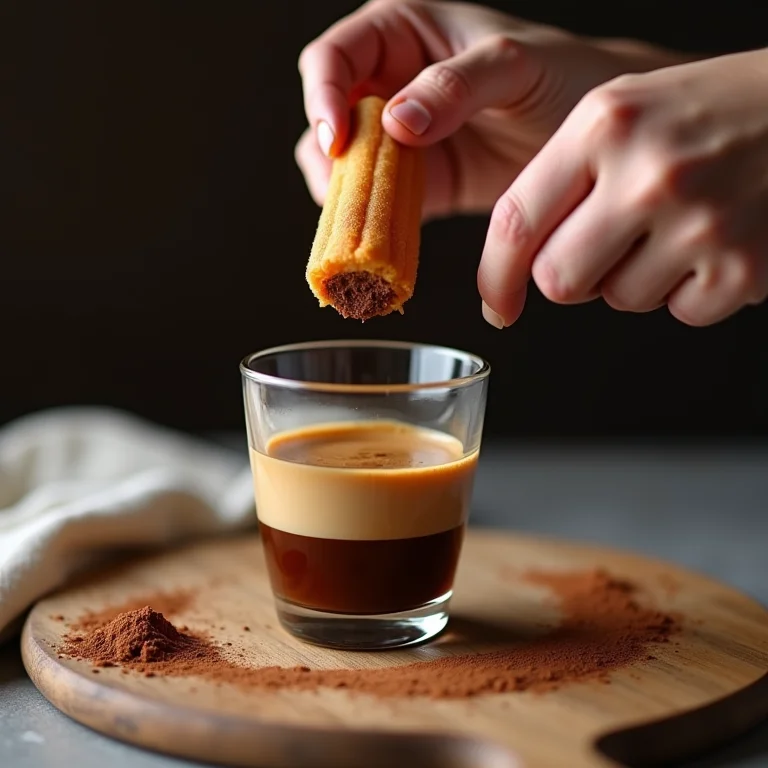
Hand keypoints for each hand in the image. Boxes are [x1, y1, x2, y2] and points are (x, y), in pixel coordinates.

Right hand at [296, 0, 679, 223]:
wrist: (591, 143)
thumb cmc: (562, 78)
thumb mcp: (514, 65)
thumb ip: (455, 84)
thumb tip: (396, 121)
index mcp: (401, 34)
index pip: (333, 57)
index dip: (324, 96)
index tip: (338, 138)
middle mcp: (389, 85)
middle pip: (326, 116)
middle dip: (329, 152)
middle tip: (351, 181)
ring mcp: (397, 142)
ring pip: (340, 166)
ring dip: (344, 191)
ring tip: (369, 209)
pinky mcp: (413, 188)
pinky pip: (371, 204)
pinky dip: (368, 219)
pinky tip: (385, 230)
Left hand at [478, 49, 767, 327]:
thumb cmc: (703, 114)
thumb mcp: (617, 116)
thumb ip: (558, 180)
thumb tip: (513, 267)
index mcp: (602, 127)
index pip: (515, 223)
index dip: (495, 276)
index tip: (496, 304)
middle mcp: (648, 174)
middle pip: (559, 281)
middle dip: (573, 276)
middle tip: (606, 245)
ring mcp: (700, 222)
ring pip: (619, 300)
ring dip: (635, 278)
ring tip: (673, 227)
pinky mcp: (742, 267)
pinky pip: (679, 314)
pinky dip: (688, 291)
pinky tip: (710, 243)